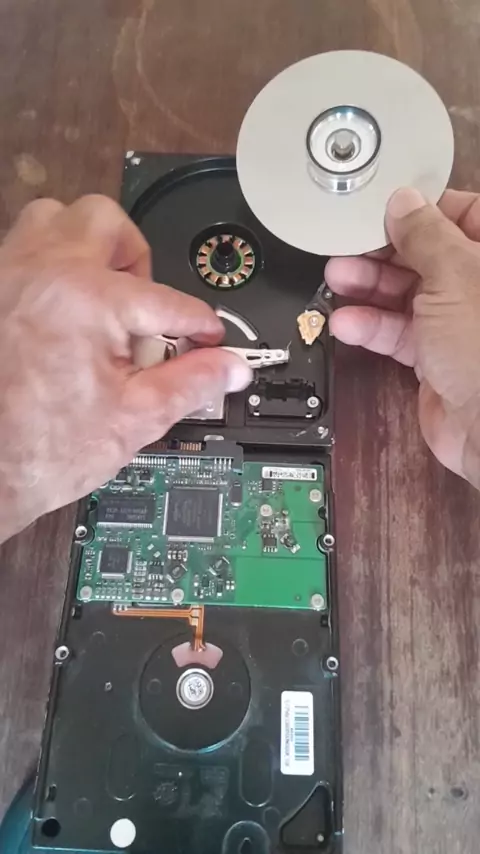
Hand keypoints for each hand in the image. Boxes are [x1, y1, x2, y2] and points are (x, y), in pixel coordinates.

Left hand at [0, 196, 251, 541]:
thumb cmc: (35, 451)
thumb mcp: (134, 419)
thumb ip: (191, 383)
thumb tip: (229, 367)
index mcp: (86, 299)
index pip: (167, 300)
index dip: (198, 325)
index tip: (207, 337)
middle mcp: (41, 272)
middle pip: (107, 224)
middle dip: (138, 262)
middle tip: (143, 309)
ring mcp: (6, 275)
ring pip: (55, 218)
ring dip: (87, 248)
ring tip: (100, 297)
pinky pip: (20, 249)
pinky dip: (48, 265)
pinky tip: (62, 312)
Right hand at [326, 188, 479, 488]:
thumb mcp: (454, 275)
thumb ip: (425, 234)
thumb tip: (404, 202)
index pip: (463, 213)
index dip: (422, 210)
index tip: (383, 209)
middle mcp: (479, 288)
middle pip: (427, 254)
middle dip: (384, 250)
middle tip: (349, 245)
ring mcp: (459, 323)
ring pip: (408, 294)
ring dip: (369, 286)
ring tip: (337, 277)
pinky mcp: (436, 357)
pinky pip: (398, 332)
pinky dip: (371, 326)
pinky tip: (346, 322)